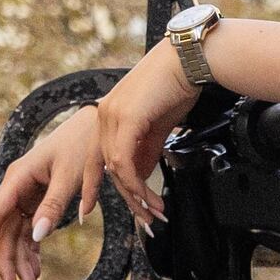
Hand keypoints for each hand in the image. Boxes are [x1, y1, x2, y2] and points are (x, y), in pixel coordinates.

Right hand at [0, 118, 103, 279]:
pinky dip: (33, 250)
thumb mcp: (69, 175)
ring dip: (21, 260)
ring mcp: (27, 196)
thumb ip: (53, 205)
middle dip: (7, 260)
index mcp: (18, 177)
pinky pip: (30, 231)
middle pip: (5, 230)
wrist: (95, 127)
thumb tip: (38, 235)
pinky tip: (35, 270)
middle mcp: (17, 188)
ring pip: (17, 234)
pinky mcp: (38, 202)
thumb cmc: (81, 144)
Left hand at [91, 46, 201, 222]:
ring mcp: (112, 115)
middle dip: (124, 198)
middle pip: (104, 167)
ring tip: (154, 212)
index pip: (95, 156)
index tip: (88, 209)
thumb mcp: (158, 125)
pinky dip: (135, 184)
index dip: (91, 185)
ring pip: (115, 168)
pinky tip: (149, 196)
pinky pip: (124, 161)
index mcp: (109, 114)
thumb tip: (140, 177)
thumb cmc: (178, 85)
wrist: (191, 59)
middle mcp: (104, 114)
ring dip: (135, 196)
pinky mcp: (126, 117)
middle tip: (143, 220)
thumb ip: (146, 151)